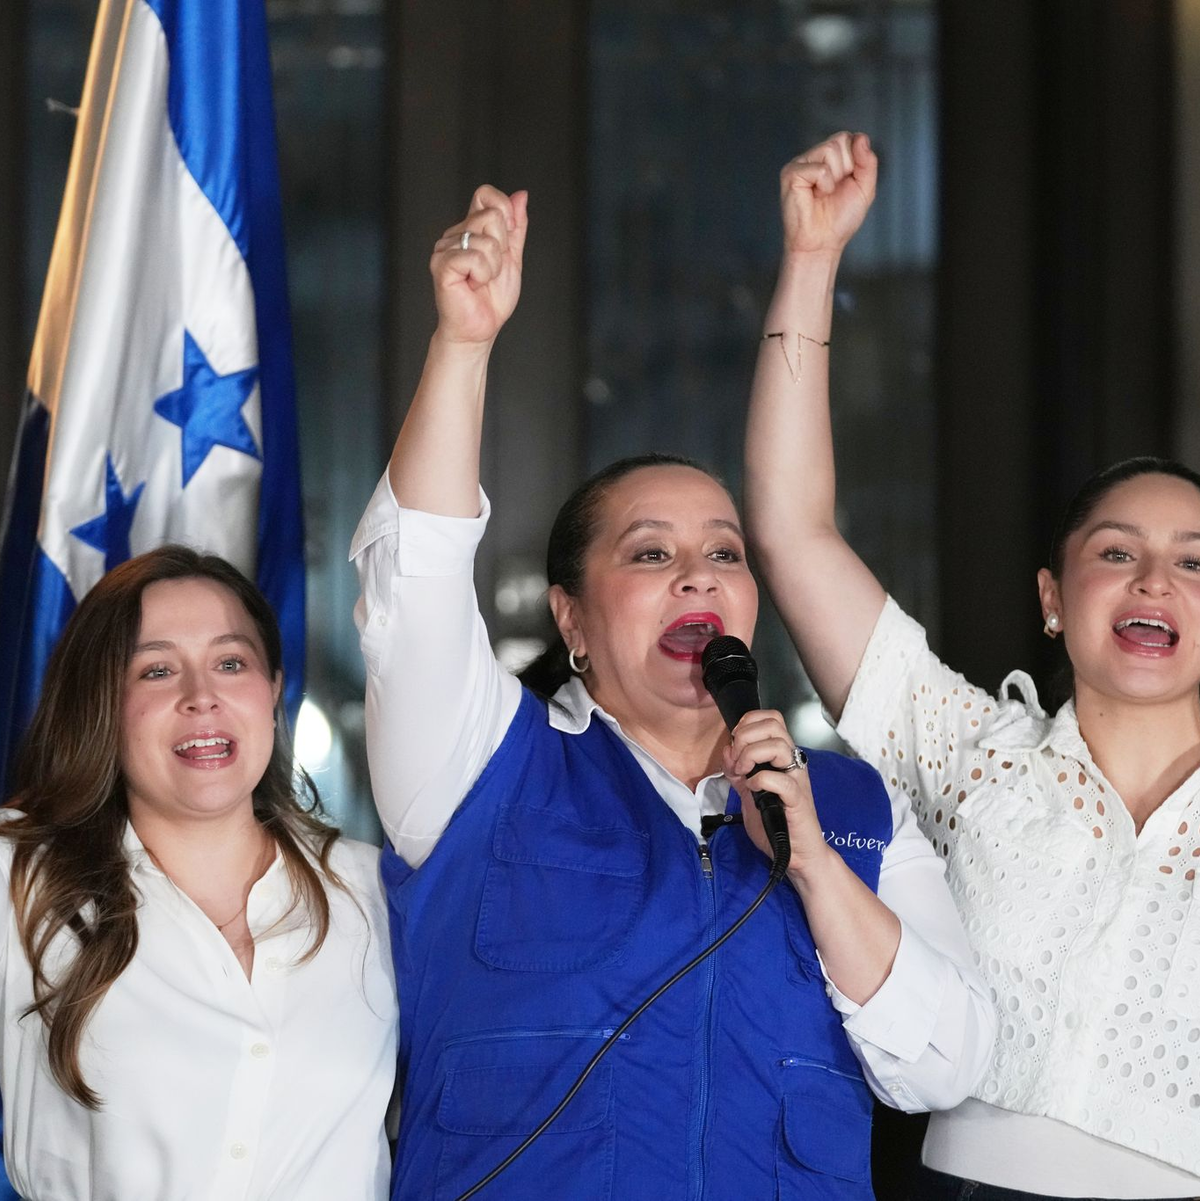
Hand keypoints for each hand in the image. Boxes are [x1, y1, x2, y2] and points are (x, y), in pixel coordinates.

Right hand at [430, 185, 528, 345]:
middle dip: (502, 249)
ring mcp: (445, 247)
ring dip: (493, 267)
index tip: (506, 239)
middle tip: (490, 271)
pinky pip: (474, 257)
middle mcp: (455, 233)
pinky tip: (472, 285)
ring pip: (486, 241)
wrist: (480, 329)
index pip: (485, 195)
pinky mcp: (441, 264)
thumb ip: (516, 227)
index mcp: (471, 228)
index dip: (503, 210)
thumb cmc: (492, 299)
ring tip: (480, 281)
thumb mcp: (513, 258)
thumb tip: (521, 196)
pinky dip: (482, 275)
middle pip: (491, 216)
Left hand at [723, 709, 830, 876]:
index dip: (748, 722)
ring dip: (751, 755)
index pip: (770, 718)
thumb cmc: (777, 824)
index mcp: (782, 757)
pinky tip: (752, 789)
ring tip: (743, 774)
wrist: (797, 855)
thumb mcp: (749, 793)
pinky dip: (760, 780)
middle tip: (738, 760)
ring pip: (778, 745)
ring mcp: (797, 779)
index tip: (736, 743)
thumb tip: (727, 749)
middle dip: (746, 736)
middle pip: (774, 724)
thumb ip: (738, 772)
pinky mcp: (798, 800)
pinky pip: (780, 780)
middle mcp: (792, 763)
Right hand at [779, 131, 876, 256]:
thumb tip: (861, 138)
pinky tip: (815, 196)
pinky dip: (824, 185)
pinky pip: (820, 168)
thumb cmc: (839, 220)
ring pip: (829, 149)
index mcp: (829, 158)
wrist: (822, 244)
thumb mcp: (865, 188)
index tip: (848, 182)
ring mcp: (800, 164)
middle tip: (834, 190)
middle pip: (840, 139)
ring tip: (824, 194)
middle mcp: (813, 157)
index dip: (855, 160)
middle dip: (846, 168)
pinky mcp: (791, 174)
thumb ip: (868, 162)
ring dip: (835, 177)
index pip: (848, 138)